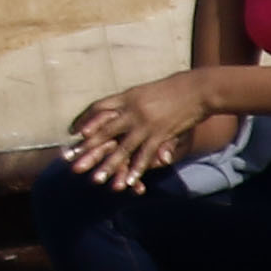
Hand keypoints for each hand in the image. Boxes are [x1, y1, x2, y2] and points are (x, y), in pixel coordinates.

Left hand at [63, 70, 225, 189]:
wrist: (198, 89)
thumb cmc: (175, 89)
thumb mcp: (148, 92)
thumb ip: (132, 103)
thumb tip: (118, 108)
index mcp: (127, 98)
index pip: (98, 108)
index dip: (85, 120)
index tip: (72, 132)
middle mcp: (131, 111)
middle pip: (103, 132)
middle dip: (87, 148)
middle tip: (71, 162)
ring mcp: (145, 124)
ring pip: (122, 148)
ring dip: (109, 166)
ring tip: (96, 180)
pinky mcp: (160, 134)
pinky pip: (145, 155)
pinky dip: (137, 169)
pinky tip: (129, 182)